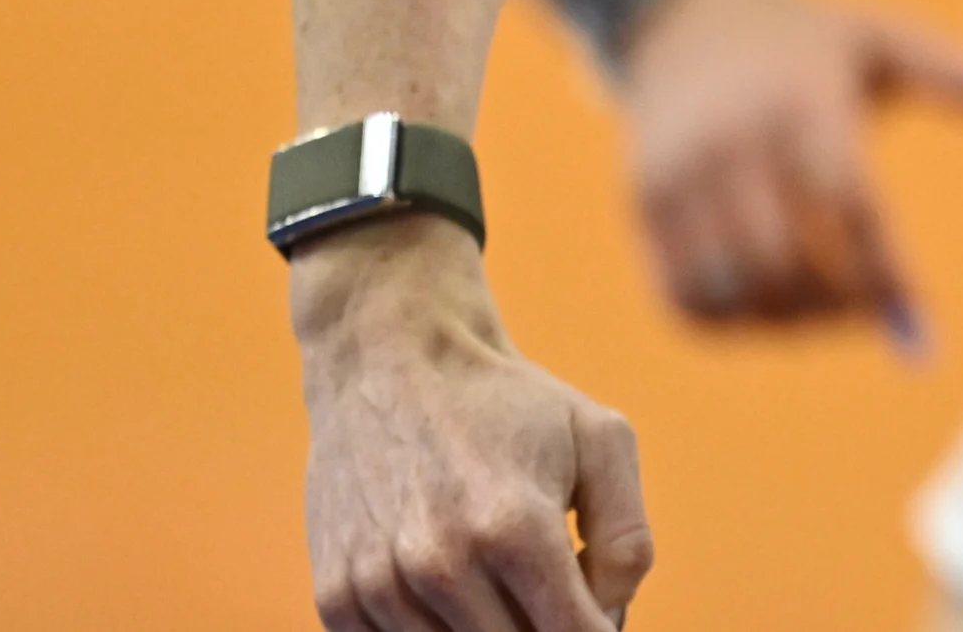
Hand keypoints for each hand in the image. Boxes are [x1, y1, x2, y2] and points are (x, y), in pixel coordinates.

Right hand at [297, 218, 651, 630]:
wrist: (391, 357)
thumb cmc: (509, 402)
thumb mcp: (601, 440)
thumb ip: (626, 542)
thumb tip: (610, 624)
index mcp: (515, 528)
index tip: (596, 613)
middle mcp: (441, 564)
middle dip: (544, 627)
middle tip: (548, 585)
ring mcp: (380, 586)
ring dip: (488, 629)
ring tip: (497, 574)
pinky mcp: (336, 596)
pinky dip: (432, 629)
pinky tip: (448, 581)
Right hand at [623, 0, 962, 338]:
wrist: (684, 14)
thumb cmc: (807, 36)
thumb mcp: (880, 35)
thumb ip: (951, 69)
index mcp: (803, 100)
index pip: (850, 206)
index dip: (887, 279)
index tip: (921, 338)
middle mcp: (734, 138)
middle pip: (788, 260)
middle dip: (841, 308)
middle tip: (878, 314)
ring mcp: (679, 172)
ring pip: (732, 288)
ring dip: (787, 324)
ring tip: (831, 313)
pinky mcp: (641, 199)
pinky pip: (680, 294)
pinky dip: (728, 325)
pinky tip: (771, 315)